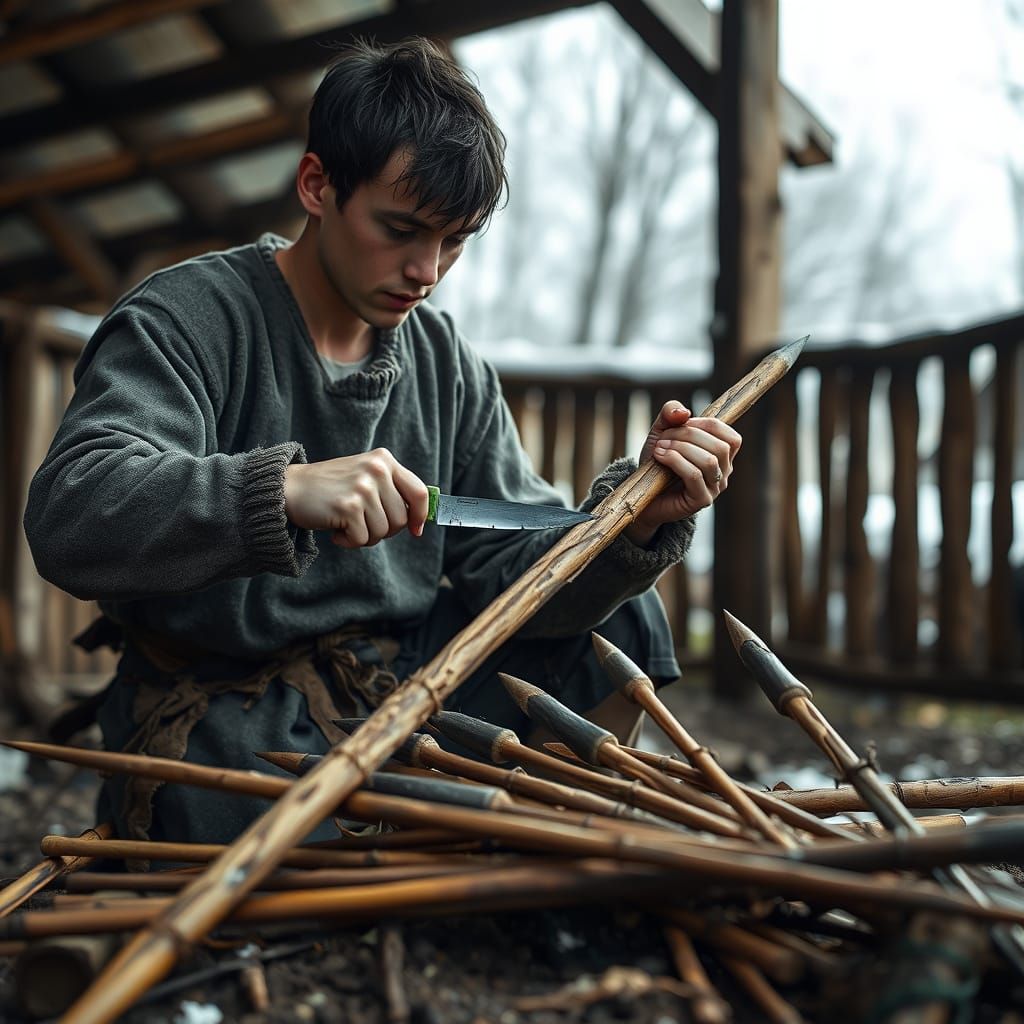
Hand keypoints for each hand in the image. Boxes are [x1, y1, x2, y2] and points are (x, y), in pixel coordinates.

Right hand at [283, 448, 428, 547]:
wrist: (290, 488)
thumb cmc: (332, 488)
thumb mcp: (365, 477)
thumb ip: (392, 491)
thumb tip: (419, 520)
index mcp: (384, 460)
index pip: (419, 492)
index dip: (420, 516)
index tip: (415, 529)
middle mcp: (376, 470)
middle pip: (401, 519)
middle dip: (384, 530)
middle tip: (362, 523)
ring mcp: (362, 487)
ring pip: (382, 532)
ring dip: (365, 537)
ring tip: (346, 524)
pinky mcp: (348, 507)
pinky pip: (362, 539)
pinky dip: (349, 542)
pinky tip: (336, 530)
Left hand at [625, 402, 741, 545]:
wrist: (642, 493)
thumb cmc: (657, 463)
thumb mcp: (661, 431)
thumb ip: (671, 414)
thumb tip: (684, 412)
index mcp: (721, 456)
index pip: (730, 437)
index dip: (706, 424)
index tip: (681, 424)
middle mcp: (723, 473)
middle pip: (719, 447)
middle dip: (688, 435)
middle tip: (663, 438)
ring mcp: (714, 488)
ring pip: (709, 461)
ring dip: (680, 448)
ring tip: (659, 448)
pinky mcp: (701, 500)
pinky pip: (695, 475)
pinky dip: (675, 460)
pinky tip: (660, 457)